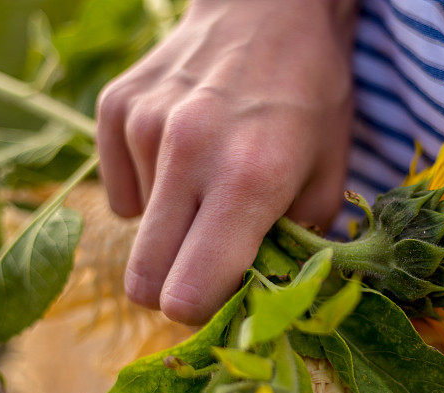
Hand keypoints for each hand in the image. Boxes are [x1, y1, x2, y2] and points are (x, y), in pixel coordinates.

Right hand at [96, 0, 356, 324]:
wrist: (270, 8)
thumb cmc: (312, 97)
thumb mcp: (329, 177)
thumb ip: (294, 249)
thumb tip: (257, 301)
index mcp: (250, 180)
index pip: (188, 295)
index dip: (203, 311)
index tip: (223, 298)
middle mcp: (188, 153)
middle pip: (143, 280)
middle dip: (174, 286)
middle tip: (210, 260)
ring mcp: (143, 125)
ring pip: (139, 231)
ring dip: (174, 224)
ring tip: (212, 179)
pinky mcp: (115, 105)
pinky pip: (120, 189)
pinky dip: (150, 189)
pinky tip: (184, 154)